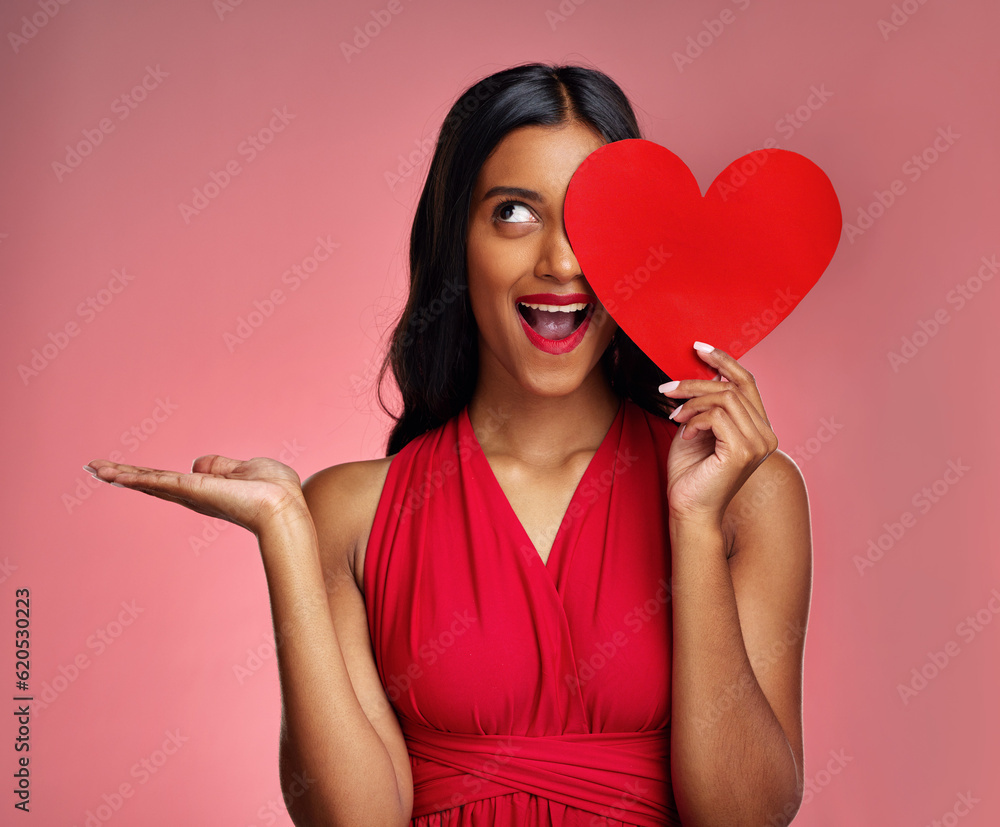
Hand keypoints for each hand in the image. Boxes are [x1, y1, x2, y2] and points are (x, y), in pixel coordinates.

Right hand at [83, 455, 310, 536]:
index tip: (124, 472)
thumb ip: (222, 466)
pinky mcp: (192, 489)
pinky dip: (134, 477)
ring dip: (121, 474)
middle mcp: (194, 496)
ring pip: (150, 481)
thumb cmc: (276, 491)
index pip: (170, 481)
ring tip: (93, 468)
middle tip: (94, 468)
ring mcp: (191, 494)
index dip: (148, 476)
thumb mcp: (247, 469)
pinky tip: (113, 474)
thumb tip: (199, 463)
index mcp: (207, 491)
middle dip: (124, 476)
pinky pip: (158, 480)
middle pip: (152, 483)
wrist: (284, 507)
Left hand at [658, 343, 777, 528]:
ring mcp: (758, 443)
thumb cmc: (691, 474)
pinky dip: (694, 420)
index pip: (747, 383)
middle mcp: (766, 435)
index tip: (698, 347)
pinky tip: (685, 435)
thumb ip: (707, 405)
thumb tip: (705, 373)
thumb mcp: (698, 429)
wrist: (689, 510)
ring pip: (723, 398)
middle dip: (695, 382)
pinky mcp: (743, 451)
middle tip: (667, 389)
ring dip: (691, 402)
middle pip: (732, 387)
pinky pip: (716, 415)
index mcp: (759, 428)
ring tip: (674, 416)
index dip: (725, 360)